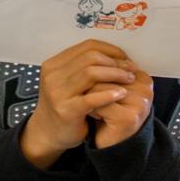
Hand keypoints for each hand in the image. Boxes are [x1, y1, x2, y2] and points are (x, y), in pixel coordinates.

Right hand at [19, 40, 136, 169]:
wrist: (48, 134)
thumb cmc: (64, 106)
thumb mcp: (69, 82)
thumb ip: (84, 68)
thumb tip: (118, 56)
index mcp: (54, 64)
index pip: (87, 46)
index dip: (111, 50)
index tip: (126, 58)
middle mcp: (53, 75)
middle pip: (91, 57)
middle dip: (115, 62)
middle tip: (131, 69)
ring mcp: (57, 93)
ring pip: (91, 73)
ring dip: (115, 74)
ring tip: (129, 80)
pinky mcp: (66, 110)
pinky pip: (91, 98)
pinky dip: (109, 94)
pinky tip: (121, 94)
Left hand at [89, 58, 153, 148]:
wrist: (112, 145)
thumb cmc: (109, 117)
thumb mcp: (110, 90)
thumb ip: (108, 73)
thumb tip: (89, 53)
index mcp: (143, 77)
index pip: (112, 64)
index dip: (96, 73)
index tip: (93, 87)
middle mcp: (145, 88)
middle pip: (107, 74)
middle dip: (91, 85)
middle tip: (87, 97)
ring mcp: (140, 103)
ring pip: (102, 87)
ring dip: (89, 96)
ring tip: (89, 106)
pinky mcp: (129, 117)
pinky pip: (100, 104)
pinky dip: (90, 108)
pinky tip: (91, 115)